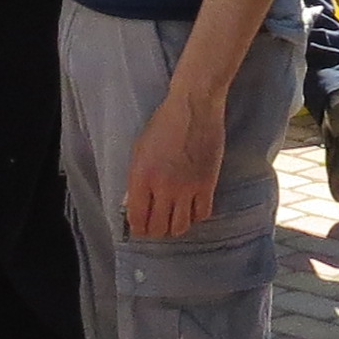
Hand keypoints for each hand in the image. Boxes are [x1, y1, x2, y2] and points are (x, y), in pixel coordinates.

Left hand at [122, 85, 227, 237]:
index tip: (140, 228)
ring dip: (175, 227)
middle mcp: (164, 187)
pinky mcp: (208, 184)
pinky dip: (195, 216)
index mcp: (142, 177)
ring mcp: (187, 187)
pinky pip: (202, 214)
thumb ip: (135, 180)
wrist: (194, 107)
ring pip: (181, 226)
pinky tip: (191, 208)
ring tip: (173, 220)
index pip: (137, 218)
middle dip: (155, 231)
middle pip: (159, 227)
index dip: (138, 228)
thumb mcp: (139, 149)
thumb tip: (131, 204)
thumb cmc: (163, 124)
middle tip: (156, 226)